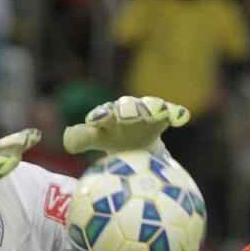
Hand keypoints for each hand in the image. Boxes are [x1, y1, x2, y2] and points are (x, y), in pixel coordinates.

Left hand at [63, 95, 189, 165]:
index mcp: (109, 116)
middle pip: (127, 107)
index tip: (93, 122)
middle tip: (127, 115)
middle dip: (128, 109)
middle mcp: (128, 110)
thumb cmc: (117, 140)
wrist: (143, 144)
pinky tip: (182, 117)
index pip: (102, 114)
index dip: (98, 117)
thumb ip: (82, 138)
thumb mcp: (99, 138)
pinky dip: (175, 112)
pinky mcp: (164, 117)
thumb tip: (67, 140)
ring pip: (149, 107)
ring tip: (156, 111)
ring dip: (152, 108)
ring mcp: (147, 112)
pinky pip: (171, 112)